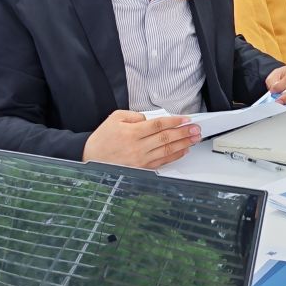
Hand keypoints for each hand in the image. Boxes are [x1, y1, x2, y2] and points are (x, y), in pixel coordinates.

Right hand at [83, 109, 200, 168]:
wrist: (90, 159)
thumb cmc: (102, 139)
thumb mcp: (114, 118)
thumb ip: (134, 115)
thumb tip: (150, 119)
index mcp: (132, 132)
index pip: (159, 125)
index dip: (175, 121)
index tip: (185, 119)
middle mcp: (138, 147)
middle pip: (166, 138)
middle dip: (184, 132)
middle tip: (196, 128)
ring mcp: (141, 160)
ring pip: (167, 150)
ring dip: (183, 144)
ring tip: (194, 138)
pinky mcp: (142, 169)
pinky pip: (162, 162)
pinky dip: (175, 156)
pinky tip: (183, 151)